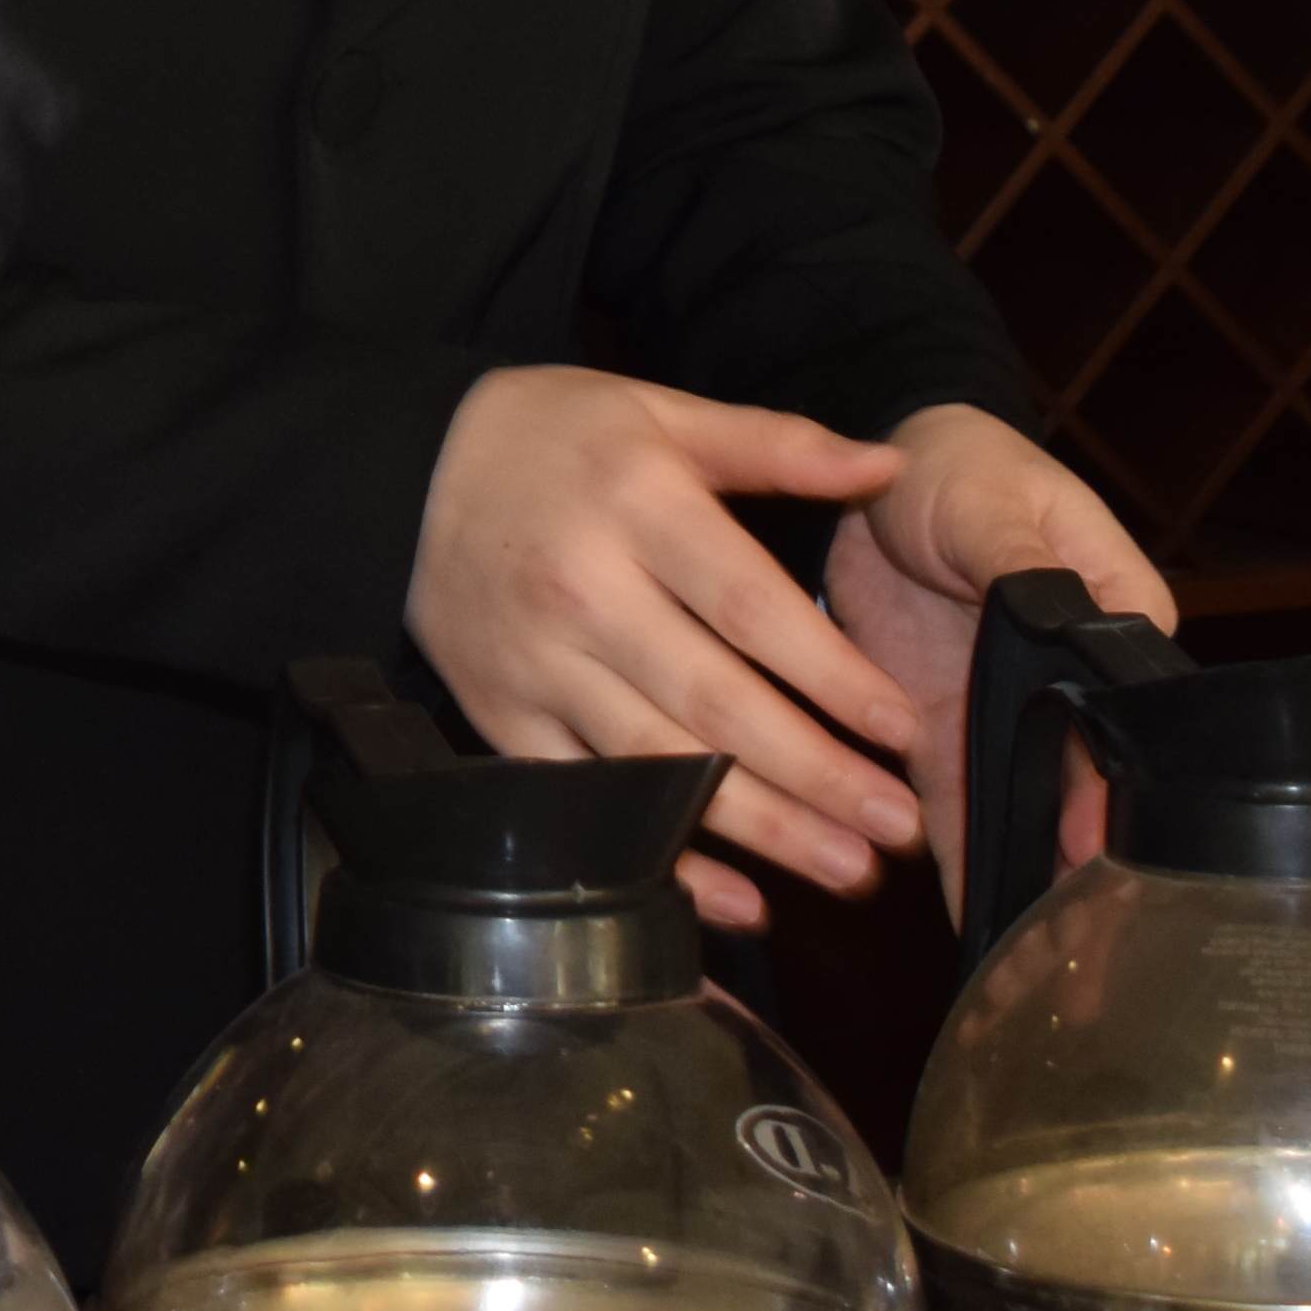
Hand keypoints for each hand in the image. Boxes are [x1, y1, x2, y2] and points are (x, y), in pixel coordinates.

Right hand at [403, 365, 931, 931]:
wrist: (408, 467)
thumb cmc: (561, 438)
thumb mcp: (664, 412)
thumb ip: (778, 443)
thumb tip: (889, 468)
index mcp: (634, 505)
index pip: (746, 604)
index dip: (828, 674)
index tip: (902, 729)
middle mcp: (581, 590)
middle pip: (710, 700)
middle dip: (813, 774)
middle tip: (895, 826)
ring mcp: (534, 663)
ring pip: (656, 762)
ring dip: (758, 828)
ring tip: (847, 869)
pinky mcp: (501, 717)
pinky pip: (587, 802)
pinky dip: (660, 857)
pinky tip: (738, 899)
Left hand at [822, 403, 1178, 916]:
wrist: (879, 476)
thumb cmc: (964, 470)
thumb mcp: (995, 501)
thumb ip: (1019, 557)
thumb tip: (1058, 602)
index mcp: (1110, 618)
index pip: (1127, 720)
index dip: (1113, 790)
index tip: (1104, 855)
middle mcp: (1065, 682)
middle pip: (1078, 781)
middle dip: (1075, 861)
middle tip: (1073, 946)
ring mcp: (999, 708)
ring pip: (1017, 804)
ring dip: (1018, 875)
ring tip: (1024, 957)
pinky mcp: (934, 724)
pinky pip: (947, 800)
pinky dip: (953, 855)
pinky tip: (960, 916)